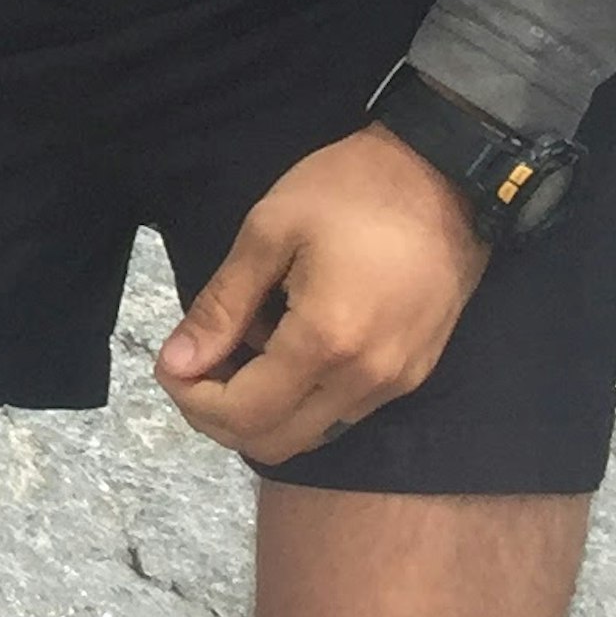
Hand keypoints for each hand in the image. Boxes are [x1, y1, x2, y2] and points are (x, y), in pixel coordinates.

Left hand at [154, 128, 492, 465]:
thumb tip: (176, 363)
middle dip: (219, 416)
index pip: (244, 414)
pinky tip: (284, 344)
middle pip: (275, 442)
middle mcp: (366, 380)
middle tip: (194, 366)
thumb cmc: (351, 189)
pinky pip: (342, 414)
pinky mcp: (412, 375)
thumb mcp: (269, 231)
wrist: (447, 174)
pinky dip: (300, 398)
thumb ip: (221, 305)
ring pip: (310, 435)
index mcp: (326, 342)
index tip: (168, 363)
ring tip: (239, 348)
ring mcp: (396, 383)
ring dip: (261, 410)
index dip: (192, 400)